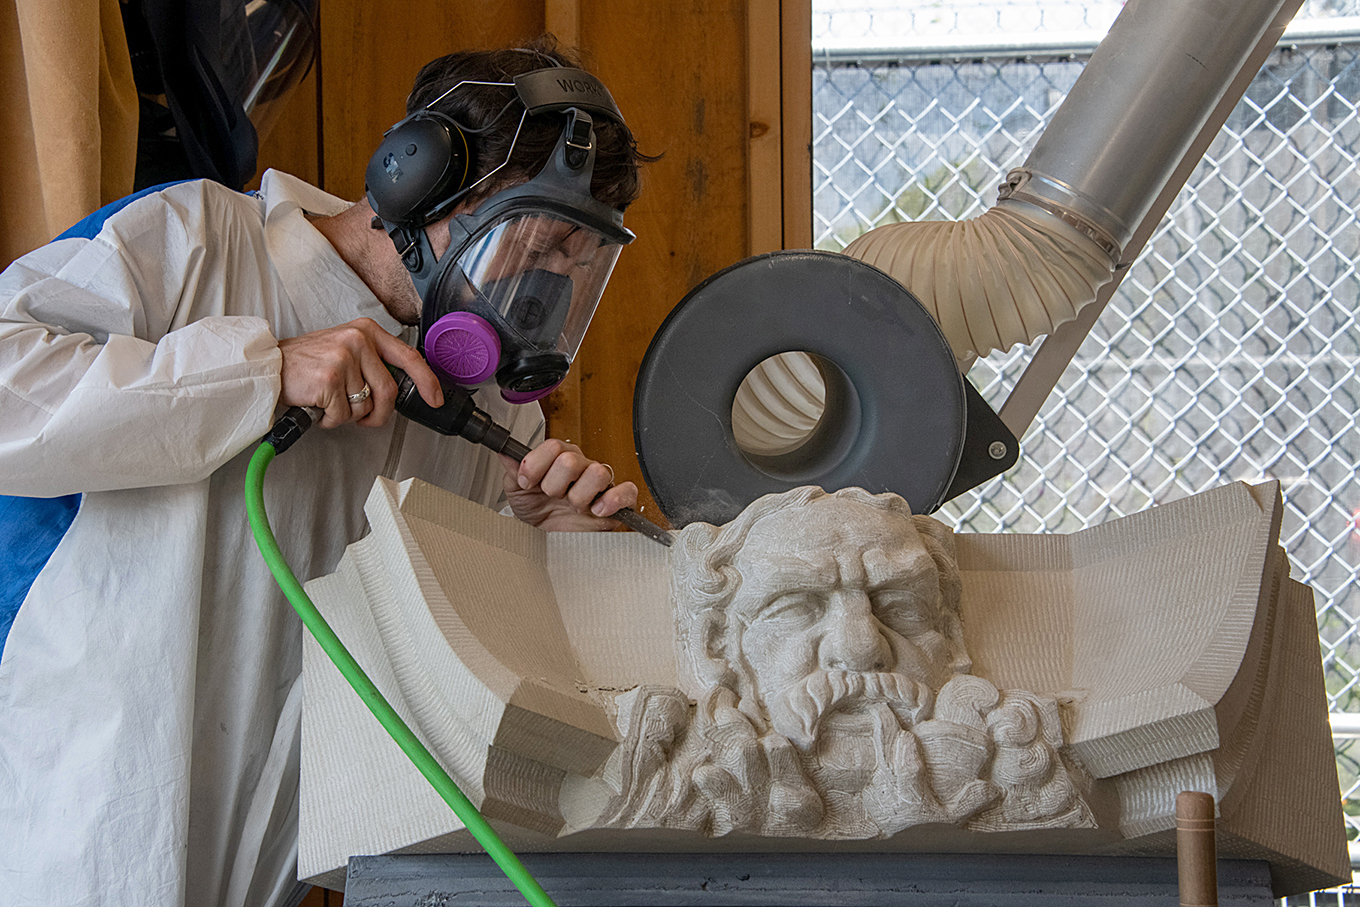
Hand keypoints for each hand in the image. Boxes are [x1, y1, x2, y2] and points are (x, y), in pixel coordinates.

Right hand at [276, 318, 442, 427]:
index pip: (408, 357)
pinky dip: (331, 419)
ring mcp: (343, 358)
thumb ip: (374, 363)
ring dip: (349, 415)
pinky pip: (343, 415)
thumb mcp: (346, 349)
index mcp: (367, 331)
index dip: (427, 381)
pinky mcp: (329, 379)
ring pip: (365, 406)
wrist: (271, 366)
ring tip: (330, 401)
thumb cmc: (308, 362)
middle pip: (389, 391)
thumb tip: (402, 388)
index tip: (434, 398)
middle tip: (364, 418)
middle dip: (379, 414)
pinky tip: (318, 405)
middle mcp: (358, 340)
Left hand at [500, 438, 638, 530]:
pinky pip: (627, 491)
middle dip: (554, 485)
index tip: (527, 483)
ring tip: (572, 506)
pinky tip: (596, 510)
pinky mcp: (618, 503)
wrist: (551, 539)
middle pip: (570, 460)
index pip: (552, 446)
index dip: (535, 466)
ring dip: (578, 496)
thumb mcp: (517, 491)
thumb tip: (504, 450)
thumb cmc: (538, 512)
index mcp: (558, 459)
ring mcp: (600, 484)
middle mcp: (580, 467)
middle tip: (552, 497)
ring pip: (597, 473)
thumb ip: (512, 469)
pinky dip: (612, 500)